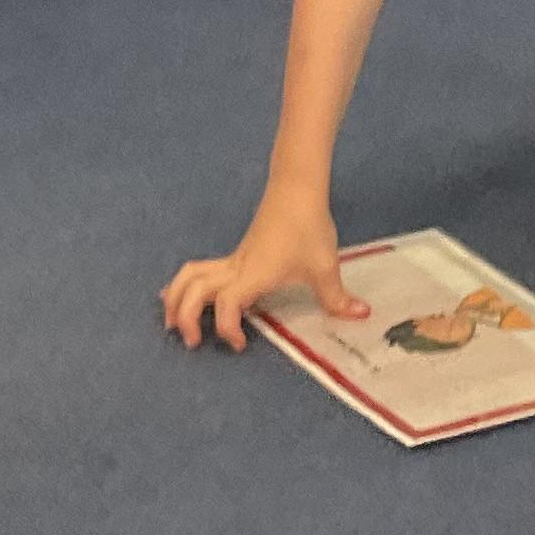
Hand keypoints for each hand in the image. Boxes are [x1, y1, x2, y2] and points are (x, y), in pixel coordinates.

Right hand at [160, 195, 368, 352]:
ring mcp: (233, 260)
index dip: (227, 328)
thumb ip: (337, 296)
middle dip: (185, 315)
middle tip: (191, 341)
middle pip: (194, 289)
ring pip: (191, 275)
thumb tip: (361, 315)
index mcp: (253, 275)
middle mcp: (236, 268)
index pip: (227, 305)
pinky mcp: (237, 254)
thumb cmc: (307, 227)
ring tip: (173, 321)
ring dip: (177, 297)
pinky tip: (186, 294)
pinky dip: (188, 284)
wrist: (296, 189)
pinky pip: (202, 270)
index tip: (240, 344)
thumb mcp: (325, 266)